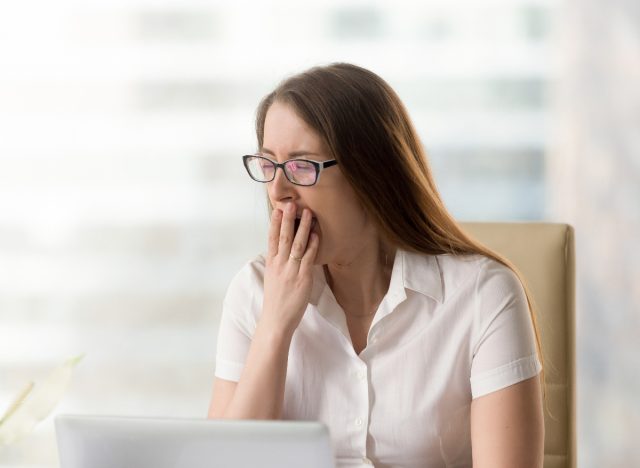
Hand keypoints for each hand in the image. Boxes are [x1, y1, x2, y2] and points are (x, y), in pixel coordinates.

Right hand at [260, 203, 319, 335]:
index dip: (275, 223)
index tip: (277, 209)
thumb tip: (281, 251)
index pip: (272, 239)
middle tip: (291, 204)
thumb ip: (277, 264)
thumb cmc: (275, 301)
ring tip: (308, 213)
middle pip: (284, 237)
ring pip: (297, 244)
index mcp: (271, 264)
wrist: (276, 321)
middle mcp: (280, 265)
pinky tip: (316, 234)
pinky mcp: (302, 278)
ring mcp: (291, 271)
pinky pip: (308, 258)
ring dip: (303, 227)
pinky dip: (312, 245)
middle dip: (288, 219)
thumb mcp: (271, 279)